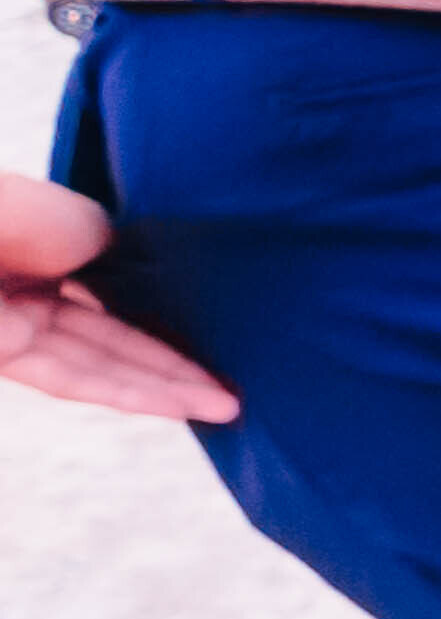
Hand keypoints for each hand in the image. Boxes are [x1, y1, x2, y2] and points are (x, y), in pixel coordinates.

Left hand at [0, 171, 230, 423]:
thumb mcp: (66, 212)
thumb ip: (105, 237)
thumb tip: (140, 268)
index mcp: (41, 238)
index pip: (116, 278)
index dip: (170, 304)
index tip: (223, 320)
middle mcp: (30, 282)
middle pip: (117, 330)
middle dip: (178, 359)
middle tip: (238, 382)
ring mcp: (14, 323)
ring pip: (102, 361)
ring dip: (166, 386)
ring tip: (230, 406)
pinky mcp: (1, 355)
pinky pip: (72, 379)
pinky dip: (127, 393)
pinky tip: (176, 405)